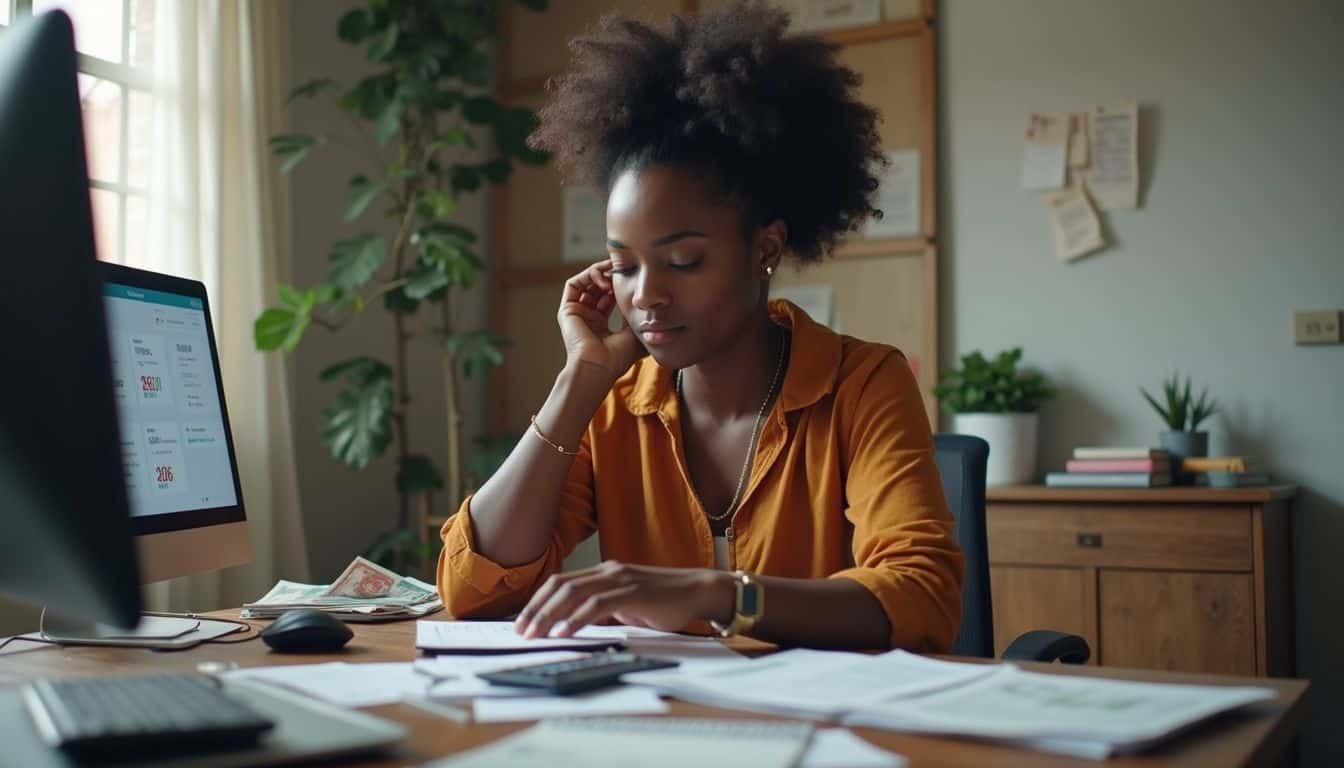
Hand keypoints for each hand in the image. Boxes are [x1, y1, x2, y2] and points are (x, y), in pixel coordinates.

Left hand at [514, 561, 730, 638]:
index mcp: (604, 573)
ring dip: (549, 615)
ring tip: (535, 634)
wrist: (698, 592)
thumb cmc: (665, 602)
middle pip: (560, 585)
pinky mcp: (632, 592)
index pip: (561, 582)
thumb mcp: (627, 606)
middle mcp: (608, 571)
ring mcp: (619, 579)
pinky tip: (563, 632)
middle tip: (521, 630)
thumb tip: (577, 626)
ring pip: (573, 593)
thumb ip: (604, 612)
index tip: (523, 621)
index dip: (538, 601)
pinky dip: (575, 619)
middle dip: (536, 608)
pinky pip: (596, 604)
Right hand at [557, 260, 644, 378]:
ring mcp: (576, 314)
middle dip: (610, 276)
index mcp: (600, 326)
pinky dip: (588, 276)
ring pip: (585, 283)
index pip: (608, 299)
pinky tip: (604, 279)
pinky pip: (574, 284)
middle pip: (596, 289)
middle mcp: (586, 319)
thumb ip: (635, 314)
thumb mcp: (633, 332)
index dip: (618, 286)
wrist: (599, 367)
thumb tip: (642, 299)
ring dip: (600, 274)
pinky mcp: (567, 310)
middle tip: (622, 269)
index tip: (631, 277)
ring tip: (614, 272)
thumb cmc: (618, 357)